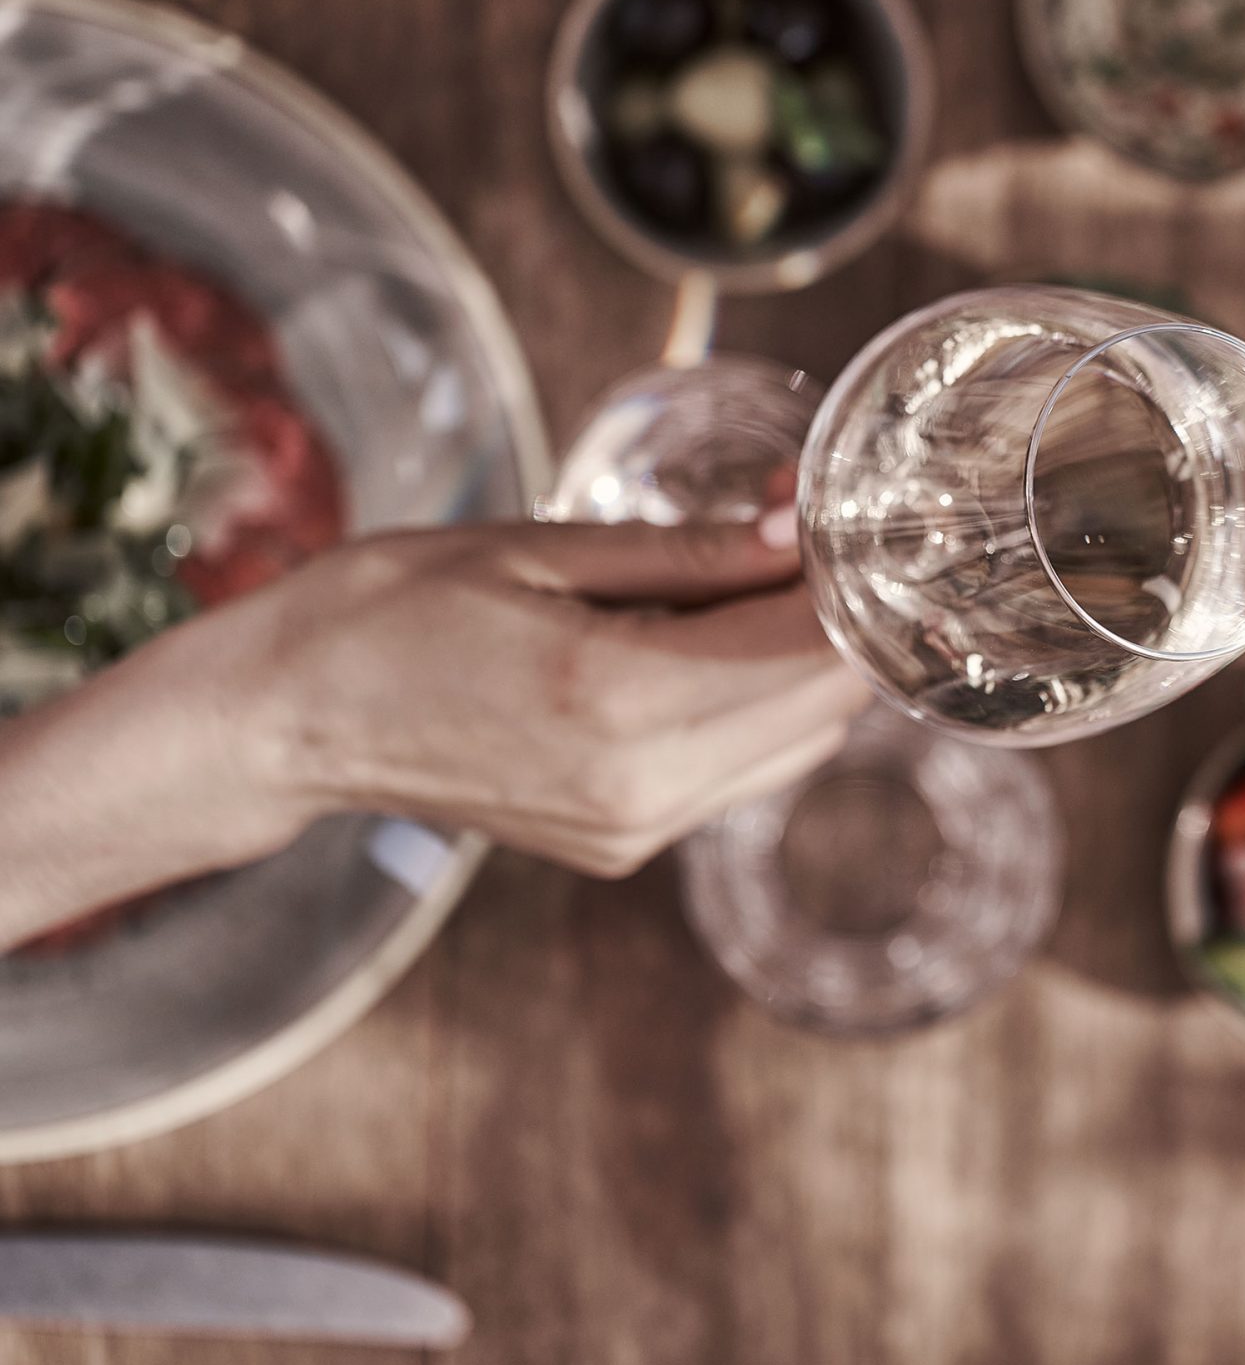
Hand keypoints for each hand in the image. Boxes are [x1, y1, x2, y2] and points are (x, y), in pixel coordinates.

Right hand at [123, 518, 868, 876]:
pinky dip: (756, 710)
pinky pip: (744, 774)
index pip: (809, 652)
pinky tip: (703, 647)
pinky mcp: (625, 846)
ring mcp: (637, 830)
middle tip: (787, 535)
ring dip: (798, 668)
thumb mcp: (537, 546)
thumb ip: (685, 552)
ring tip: (740, 584)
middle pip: (822, 707)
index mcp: (621, 700)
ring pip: (797, 747)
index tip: (832, 518)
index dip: (842, 582)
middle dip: (829, 619)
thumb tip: (797, 535)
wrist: (283, 722)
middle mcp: (644, 785)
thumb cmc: (387, 612)